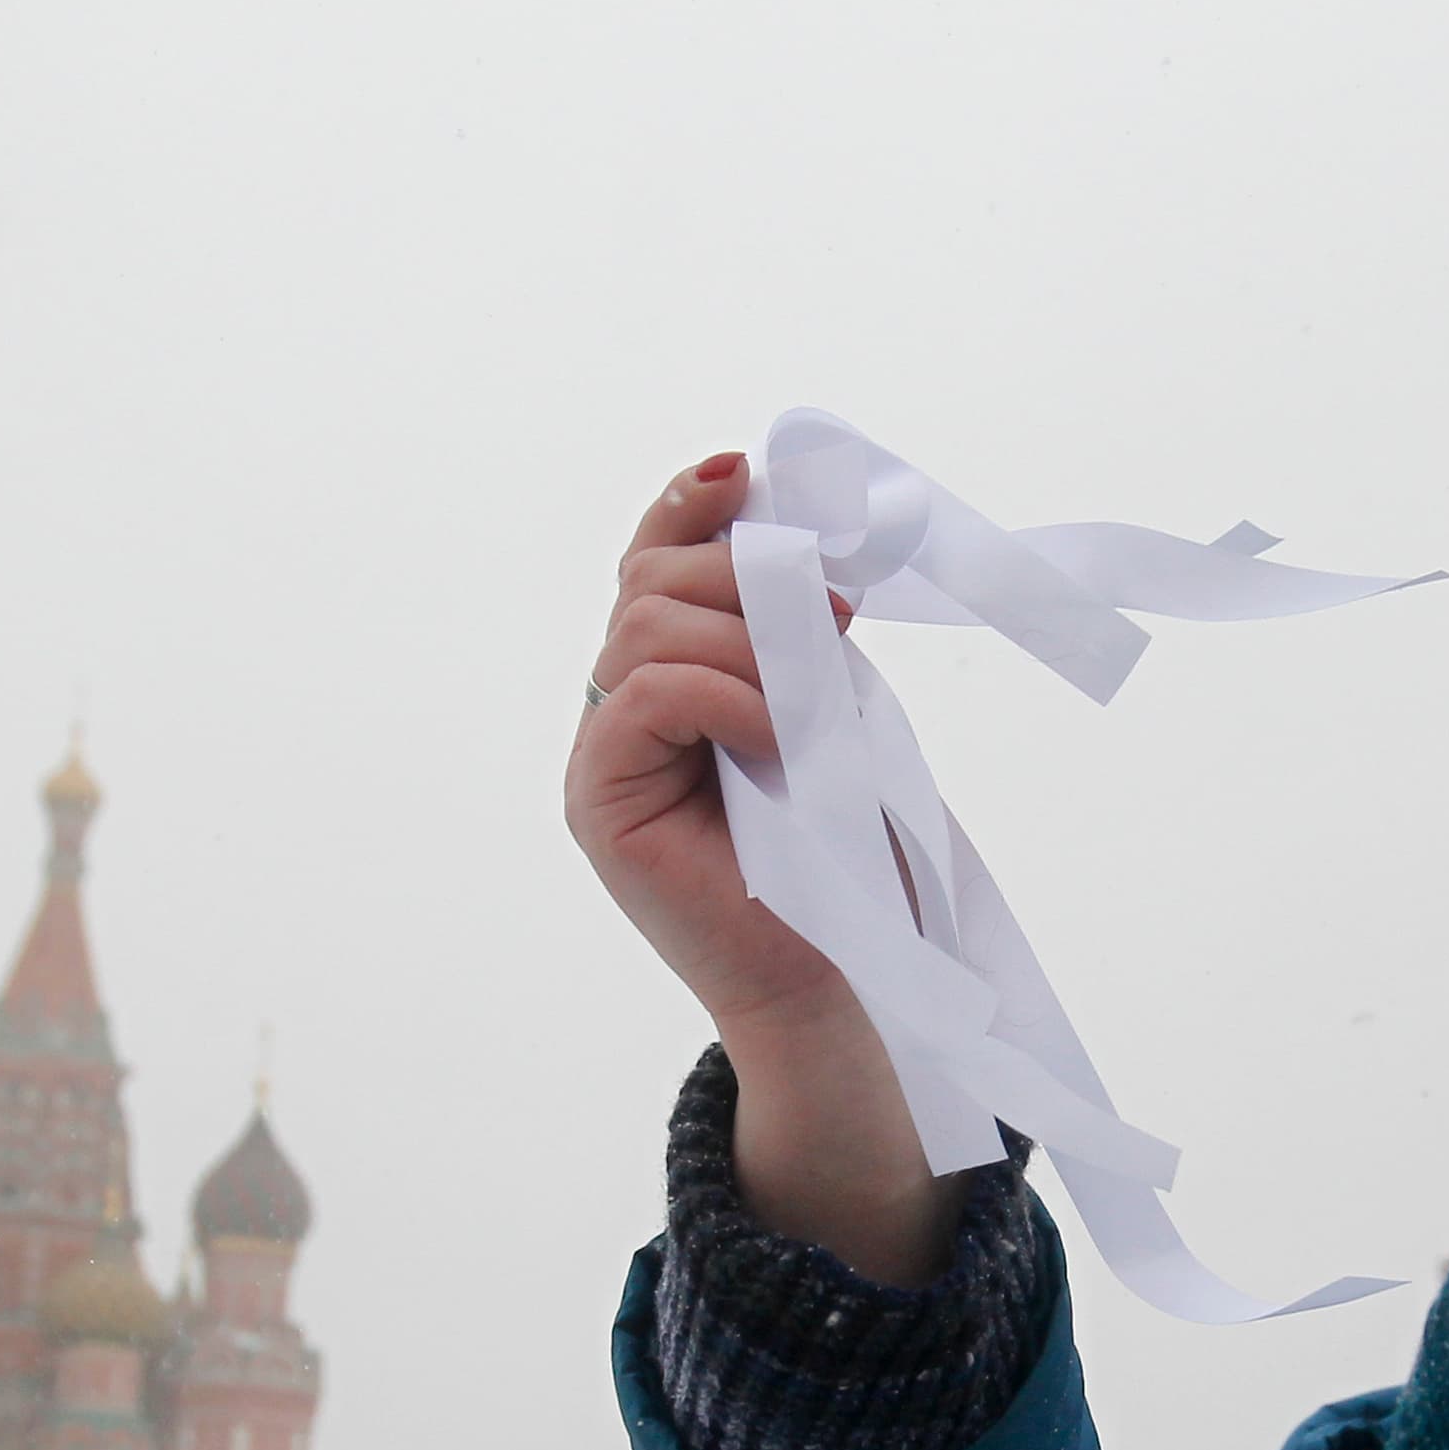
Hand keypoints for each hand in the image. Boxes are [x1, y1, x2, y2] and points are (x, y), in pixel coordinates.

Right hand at [566, 454, 965, 1281]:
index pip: (656, 557)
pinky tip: (781, 736)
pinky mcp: (600, 800)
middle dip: (746, 574)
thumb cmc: (848, 858)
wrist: (843, 976)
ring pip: (648, 623)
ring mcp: (604, 753)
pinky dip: (726, 695)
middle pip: (651, 576)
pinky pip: (646, 693)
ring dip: (749, 641)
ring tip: (813, 701)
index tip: (749, 473)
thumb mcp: (832, 715)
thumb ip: (798, 634)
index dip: (691, 505)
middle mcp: (621, 704)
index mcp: (672, 675)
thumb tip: (799, 534)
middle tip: (837, 617)